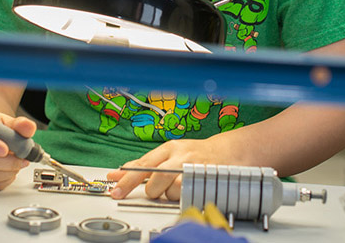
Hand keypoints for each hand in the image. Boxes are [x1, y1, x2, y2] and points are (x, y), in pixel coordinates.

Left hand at [106, 138, 231, 200]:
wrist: (228, 151)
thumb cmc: (195, 154)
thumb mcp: (168, 153)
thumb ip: (143, 164)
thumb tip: (117, 174)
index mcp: (168, 148)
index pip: (142, 164)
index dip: (127, 179)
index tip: (116, 191)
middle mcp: (179, 155)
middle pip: (155, 179)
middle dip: (153, 190)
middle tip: (157, 189)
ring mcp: (191, 167)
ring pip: (170, 189)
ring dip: (170, 193)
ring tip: (178, 185)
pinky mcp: (202, 178)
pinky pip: (185, 194)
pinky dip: (183, 196)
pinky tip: (187, 188)